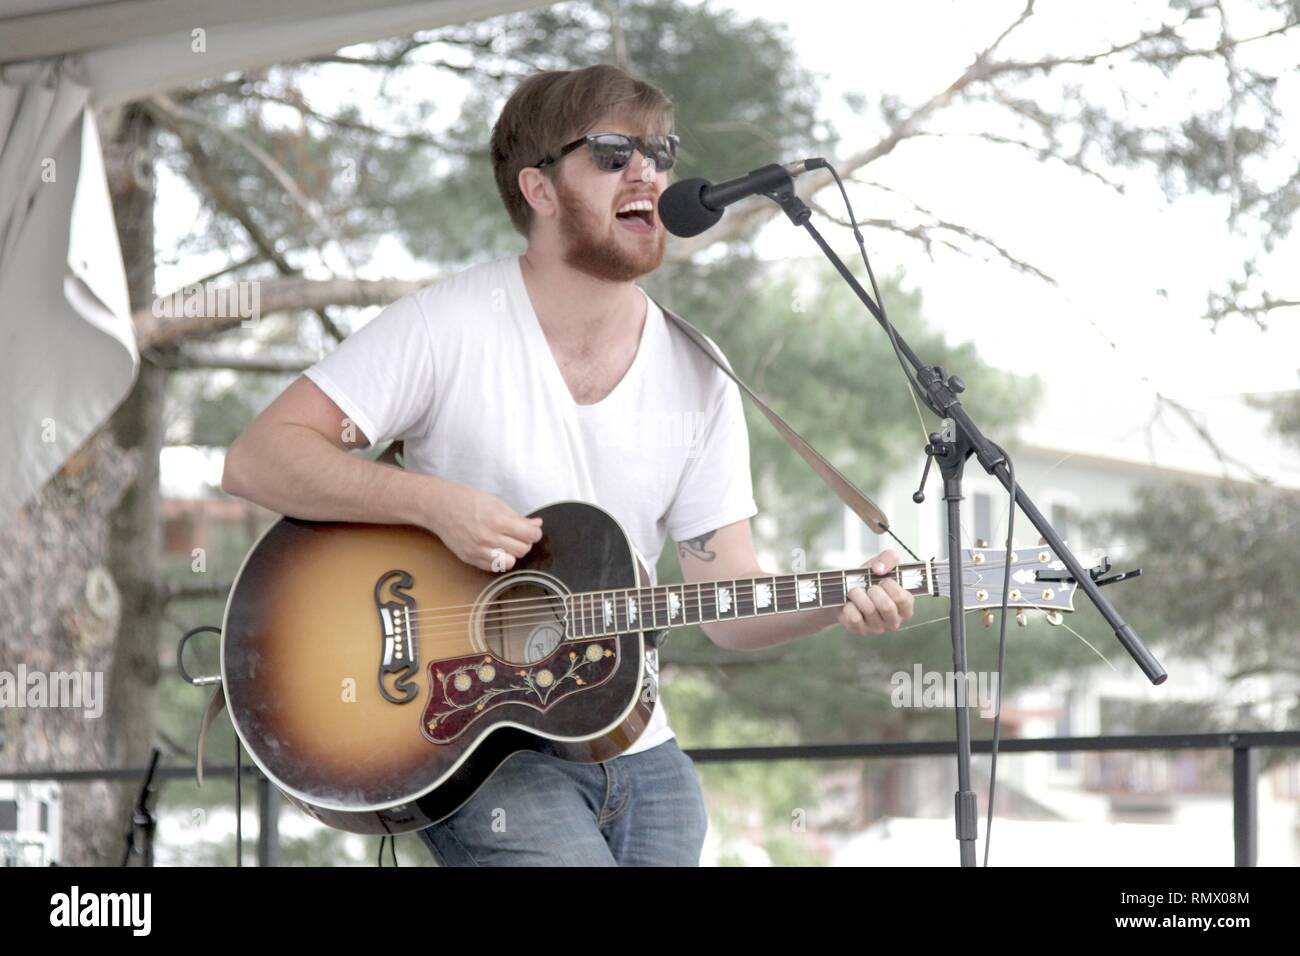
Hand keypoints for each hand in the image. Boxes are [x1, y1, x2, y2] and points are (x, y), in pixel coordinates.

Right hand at [422, 477, 542, 572]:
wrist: (439, 507)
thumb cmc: (467, 501)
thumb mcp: (496, 503)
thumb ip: (517, 517)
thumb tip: (536, 525)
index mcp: (497, 520)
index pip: (529, 535)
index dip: (535, 533)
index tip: (532, 530)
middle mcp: (488, 537)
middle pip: (521, 550)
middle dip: (524, 543)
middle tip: (519, 536)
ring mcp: (477, 550)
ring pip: (509, 562)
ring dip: (511, 554)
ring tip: (506, 544)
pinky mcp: (469, 558)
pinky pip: (492, 567)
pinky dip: (497, 560)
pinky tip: (493, 549)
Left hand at [837, 549, 914, 635]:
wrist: (846, 590)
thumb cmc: (871, 578)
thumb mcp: (883, 563)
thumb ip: (888, 559)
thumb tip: (879, 569)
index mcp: (905, 607)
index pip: (903, 599)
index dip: (891, 586)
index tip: (882, 580)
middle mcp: (894, 621)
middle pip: (887, 607)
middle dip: (874, 590)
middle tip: (869, 586)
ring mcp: (878, 628)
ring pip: (869, 610)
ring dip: (858, 594)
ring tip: (855, 590)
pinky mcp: (861, 631)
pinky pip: (854, 618)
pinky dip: (849, 605)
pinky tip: (850, 602)